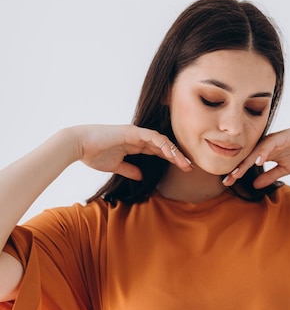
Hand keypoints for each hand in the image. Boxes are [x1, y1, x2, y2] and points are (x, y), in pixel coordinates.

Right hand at [73, 124, 191, 179]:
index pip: (159, 151)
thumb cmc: (93, 154)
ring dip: (174, 152)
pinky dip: (163, 145)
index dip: (172, 159)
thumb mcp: (116, 166)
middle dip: (178, 156)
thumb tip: (142, 177)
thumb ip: (130, 170)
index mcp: (135, 145)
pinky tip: (171, 154)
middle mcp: (138, 137)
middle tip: (191, 167)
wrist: (78, 145)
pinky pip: (152, 137)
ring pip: (162, 141)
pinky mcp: (132, 132)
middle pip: (164, 146)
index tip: (184, 169)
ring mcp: (136, 133)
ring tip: (185, 163)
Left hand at [223, 120, 289, 187]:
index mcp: (264, 152)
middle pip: (246, 158)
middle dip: (236, 170)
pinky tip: (257, 162)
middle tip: (225, 182)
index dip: (237, 173)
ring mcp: (272, 140)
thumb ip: (269, 176)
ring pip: (254, 152)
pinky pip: (269, 145)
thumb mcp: (284, 169)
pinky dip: (262, 153)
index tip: (227, 184)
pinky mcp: (281, 137)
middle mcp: (264, 146)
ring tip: (236, 174)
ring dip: (245, 163)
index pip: (247, 164)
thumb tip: (254, 185)